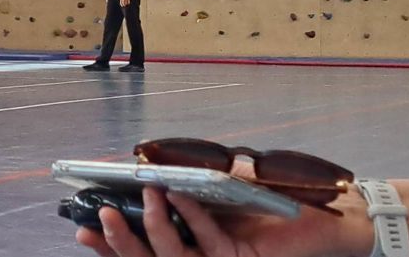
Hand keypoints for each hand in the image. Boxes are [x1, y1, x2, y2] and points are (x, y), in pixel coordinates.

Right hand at [77, 187, 367, 256]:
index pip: (141, 250)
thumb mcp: (224, 184)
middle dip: (119, 241)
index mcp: (189, 245)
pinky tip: (177, 194)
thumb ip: (190, 179)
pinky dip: (191, 215)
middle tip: (96, 216)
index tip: (81, 227)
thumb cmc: (275, 200)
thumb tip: (149, 161)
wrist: (326, 217)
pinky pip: (208, 240)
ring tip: (142, 197)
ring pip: (172, 256)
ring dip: (152, 227)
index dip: (110, 244)